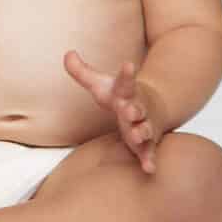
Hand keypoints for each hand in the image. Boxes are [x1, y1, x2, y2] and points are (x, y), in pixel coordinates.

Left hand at [64, 51, 159, 173]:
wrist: (154, 106)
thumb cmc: (121, 96)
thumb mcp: (101, 83)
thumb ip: (82, 71)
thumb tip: (67, 53)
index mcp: (126, 92)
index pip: (126, 81)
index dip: (126, 73)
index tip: (128, 64)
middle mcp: (138, 108)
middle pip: (138, 107)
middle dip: (134, 109)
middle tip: (128, 110)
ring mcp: (145, 126)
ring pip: (146, 129)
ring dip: (142, 132)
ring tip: (136, 135)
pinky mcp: (147, 143)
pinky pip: (149, 152)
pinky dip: (150, 160)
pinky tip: (149, 169)